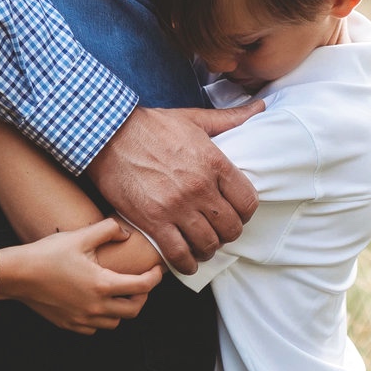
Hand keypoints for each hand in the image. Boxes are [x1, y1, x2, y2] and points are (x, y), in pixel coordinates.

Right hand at [2, 219, 162, 333]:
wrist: (17, 274)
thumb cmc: (47, 254)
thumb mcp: (80, 236)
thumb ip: (108, 230)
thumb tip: (126, 233)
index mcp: (103, 284)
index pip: (142, 286)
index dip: (155, 278)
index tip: (157, 270)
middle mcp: (96, 307)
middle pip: (133, 310)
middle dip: (142, 297)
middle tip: (142, 283)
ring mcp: (82, 319)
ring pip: (115, 322)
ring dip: (122, 309)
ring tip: (120, 293)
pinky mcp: (69, 324)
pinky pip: (94, 328)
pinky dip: (102, 318)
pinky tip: (97, 303)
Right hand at [85, 103, 262, 273]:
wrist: (109, 134)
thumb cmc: (152, 126)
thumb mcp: (195, 118)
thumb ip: (230, 118)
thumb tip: (260, 106)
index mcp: (214, 162)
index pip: (248, 201)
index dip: (245, 213)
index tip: (237, 213)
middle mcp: (200, 187)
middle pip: (230, 227)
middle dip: (227, 233)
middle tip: (218, 231)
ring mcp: (177, 207)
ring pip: (207, 244)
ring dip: (208, 249)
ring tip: (203, 246)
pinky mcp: (153, 221)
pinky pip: (178, 254)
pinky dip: (186, 264)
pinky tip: (186, 262)